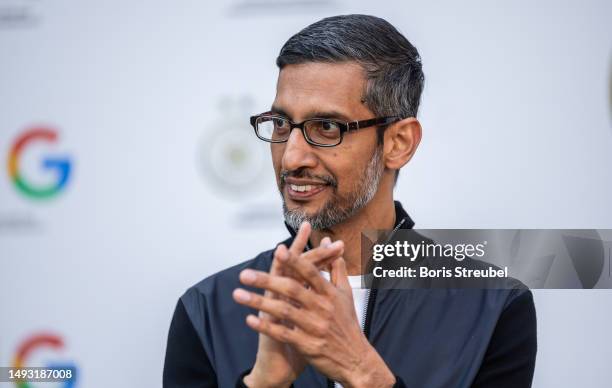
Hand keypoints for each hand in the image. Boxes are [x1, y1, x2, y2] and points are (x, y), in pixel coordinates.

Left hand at [235, 242, 395, 387]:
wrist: (355, 360)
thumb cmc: (347, 324)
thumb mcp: (346, 295)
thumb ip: (337, 269)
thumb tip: (332, 245)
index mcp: (330, 294)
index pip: (310, 273)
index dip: (295, 261)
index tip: (278, 250)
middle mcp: (322, 308)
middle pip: (292, 290)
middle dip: (266, 281)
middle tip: (245, 274)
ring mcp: (314, 327)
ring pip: (283, 311)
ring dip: (258, 302)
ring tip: (238, 294)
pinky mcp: (307, 345)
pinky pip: (282, 333)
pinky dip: (265, 326)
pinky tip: (249, 319)